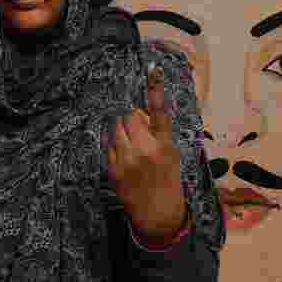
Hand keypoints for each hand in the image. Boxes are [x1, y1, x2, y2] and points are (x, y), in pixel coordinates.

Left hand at [108, 64, 187, 243]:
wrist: (159, 213)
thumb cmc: (168, 179)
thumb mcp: (172, 153)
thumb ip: (158, 133)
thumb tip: (139, 116)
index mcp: (165, 144)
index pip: (160, 112)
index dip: (156, 89)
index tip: (153, 69)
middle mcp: (145, 150)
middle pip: (130, 117)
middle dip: (134, 120)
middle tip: (142, 134)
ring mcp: (127, 160)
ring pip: (117, 129)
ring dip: (123, 132)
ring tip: (134, 148)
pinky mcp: (114, 169)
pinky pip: (109, 145)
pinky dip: (116, 147)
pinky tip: (127, 160)